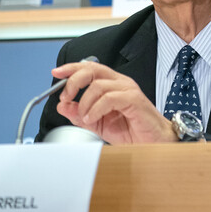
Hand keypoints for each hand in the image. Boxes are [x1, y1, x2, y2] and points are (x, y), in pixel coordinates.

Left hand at [53, 61, 176, 144]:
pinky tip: (92, 119)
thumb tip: (62, 105)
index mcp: (112, 84)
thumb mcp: (98, 123)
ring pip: (97, 85)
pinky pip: (108, 98)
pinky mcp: (134, 99)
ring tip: (84, 118)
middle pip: (92, 70)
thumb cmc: (132, 131)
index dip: (71, 68)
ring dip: (84, 103)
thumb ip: (80, 114)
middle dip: (73, 82)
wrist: (153, 143)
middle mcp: (120, 83)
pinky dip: (95, 109)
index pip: (89, 68)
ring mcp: (128, 89)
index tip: (57, 72)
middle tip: (66, 98)